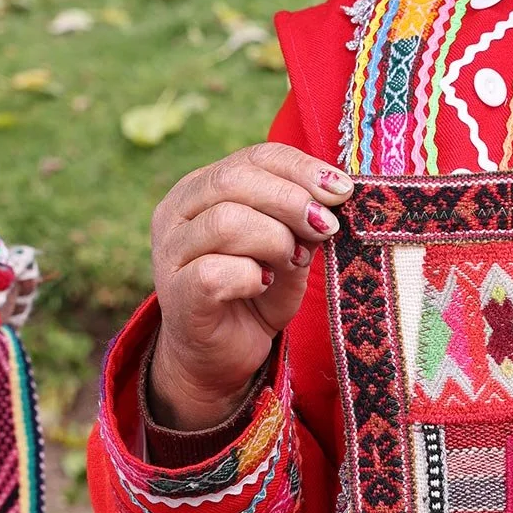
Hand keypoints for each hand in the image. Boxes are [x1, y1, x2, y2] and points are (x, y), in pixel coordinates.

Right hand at [149, 143, 351, 428]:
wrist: (220, 355)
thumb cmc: (256, 291)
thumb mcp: (289, 247)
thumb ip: (302, 220)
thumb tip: (335, 195)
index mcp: (202, 187)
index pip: (255, 157)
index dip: (302, 168)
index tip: (342, 189)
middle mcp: (178, 212)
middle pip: (236, 180)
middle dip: (292, 200)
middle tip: (326, 227)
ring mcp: (170, 252)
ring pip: (226, 221)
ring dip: (275, 239)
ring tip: (293, 261)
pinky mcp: (176, 293)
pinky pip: (217, 271)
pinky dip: (251, 275)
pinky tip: (264, 284)